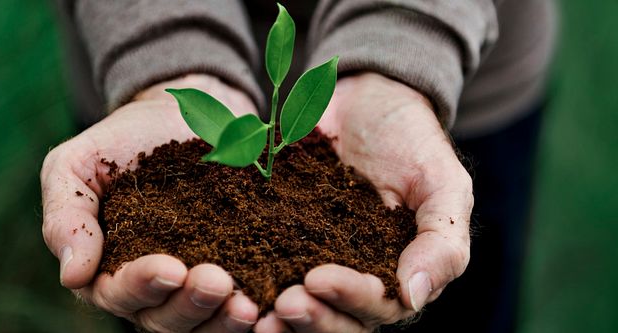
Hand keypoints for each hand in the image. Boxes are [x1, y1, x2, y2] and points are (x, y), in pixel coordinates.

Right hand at [41, 74, 261, 331]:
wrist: (177, 115)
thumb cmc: (117, 144)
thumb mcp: (74, 167)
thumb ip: (65, 217)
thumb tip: (73, 276)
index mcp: (107, 272)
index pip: (119, 293)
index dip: (142, 285)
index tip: (170, 267)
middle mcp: (152, 293)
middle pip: (165, 320)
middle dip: (190, 306)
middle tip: (216, 282)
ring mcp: (196, 289)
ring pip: (204, 326)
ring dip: (223, 321)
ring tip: (248, 305)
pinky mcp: (240, 275)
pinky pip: (244, 309)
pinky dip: (260, 314)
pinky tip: (275, 305)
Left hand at [254, 73, 472, 331]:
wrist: (365, 98)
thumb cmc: (413, 142)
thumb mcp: (443, 184)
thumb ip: (442, 242)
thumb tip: (414, 297)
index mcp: (392, 278)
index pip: (373, 308)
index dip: (347, 299)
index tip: (317, 279)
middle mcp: (348, 280)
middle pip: (330, 320)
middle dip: (308, 318)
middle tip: (281, 303)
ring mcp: (307, 262)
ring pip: (291, 307)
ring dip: (271, 315)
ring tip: (247, 308)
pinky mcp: (272, 239)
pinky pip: (255, 266)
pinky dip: (242, 278)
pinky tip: (222, 277)